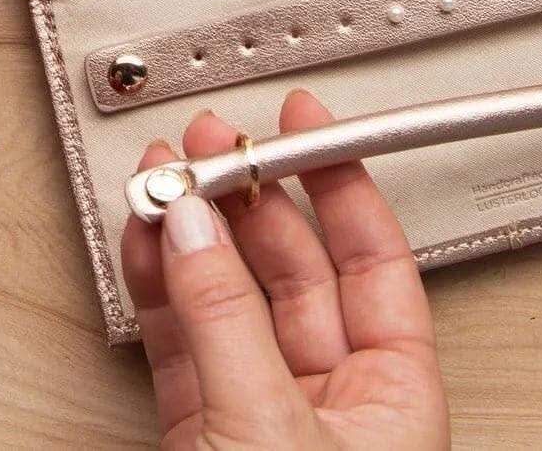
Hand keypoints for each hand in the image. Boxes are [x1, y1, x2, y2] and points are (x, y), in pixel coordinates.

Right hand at [122, 92, 450, 449]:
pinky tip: (147, 239)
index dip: (339, 180)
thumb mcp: (271, 429)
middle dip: (247, 200)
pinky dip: (159, 290)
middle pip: (294, 267)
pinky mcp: (203, 438)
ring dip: (192, 235)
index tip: (303, 122)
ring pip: (230, 300)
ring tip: (163, 178)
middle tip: (209, 149)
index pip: (375, 256)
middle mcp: (336, 401)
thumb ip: (227, 321)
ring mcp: (265, 417)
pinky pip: (183, 343)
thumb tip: (196, 229)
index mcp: (395, 396)